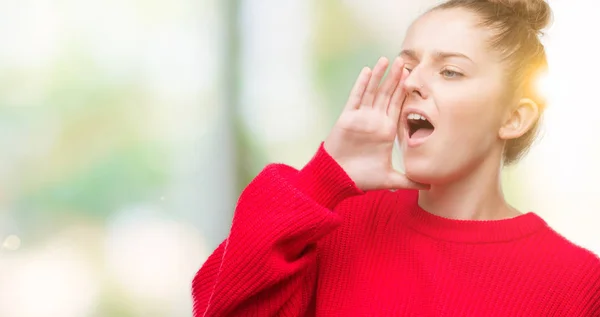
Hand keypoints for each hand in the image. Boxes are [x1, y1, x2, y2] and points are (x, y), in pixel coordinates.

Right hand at [324, 57, 428, 190]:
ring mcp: (361, 117)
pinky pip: (356, 97)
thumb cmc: (362, 178)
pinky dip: (362, 84)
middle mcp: (375, 121)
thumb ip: (410, 181)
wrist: (339, 179)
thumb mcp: (391, 179)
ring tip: (387, 60)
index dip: (405, 91)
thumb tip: (430, 187)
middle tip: (404, 61)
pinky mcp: (348, 117)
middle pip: (387, 94)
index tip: (414, 76)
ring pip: (372, 92)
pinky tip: (368, 70)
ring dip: (380, 76)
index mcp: (386, 131)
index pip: (398, 106)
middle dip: (395, 78)